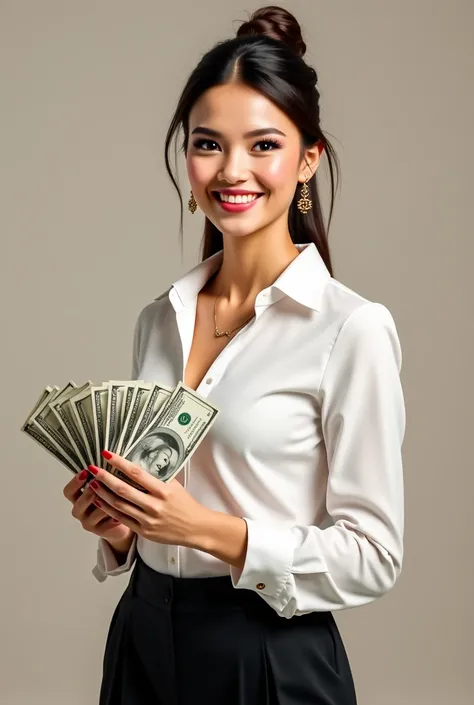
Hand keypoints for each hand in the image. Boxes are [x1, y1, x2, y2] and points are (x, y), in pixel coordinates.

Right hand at [63, 469, 133, 546]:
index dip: (75, 482)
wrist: (125, 519)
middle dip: (89, 492)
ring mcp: (89, 522)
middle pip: (78, 503)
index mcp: (78, 498)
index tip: (85, 471)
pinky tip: (124, 508)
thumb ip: (103, 475)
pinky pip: (106, 523)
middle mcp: (80, 511)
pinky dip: (115, 514)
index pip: (69, 491)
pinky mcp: (100, 531)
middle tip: (99, 484)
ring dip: (104, 503)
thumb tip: (108, 458)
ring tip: (114, 495)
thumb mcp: (107, 484)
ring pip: (94, 513)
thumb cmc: (115, 497)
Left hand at [86, 451, 214, 548]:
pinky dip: (109, 509)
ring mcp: (147, 520)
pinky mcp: (143, 531)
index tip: (107, 454)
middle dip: (105, 478)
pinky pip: (121, 518)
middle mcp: (154, 505)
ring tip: (92, 483)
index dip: (120, 463)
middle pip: (123, 489)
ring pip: (119, 505)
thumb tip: (141, 462)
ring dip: (103, 493)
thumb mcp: (175, 486)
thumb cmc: (185, 504)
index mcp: (163, 490)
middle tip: (92, 468)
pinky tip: (99, 501)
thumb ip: (158, 476)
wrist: (196, 528)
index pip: (137, 473)